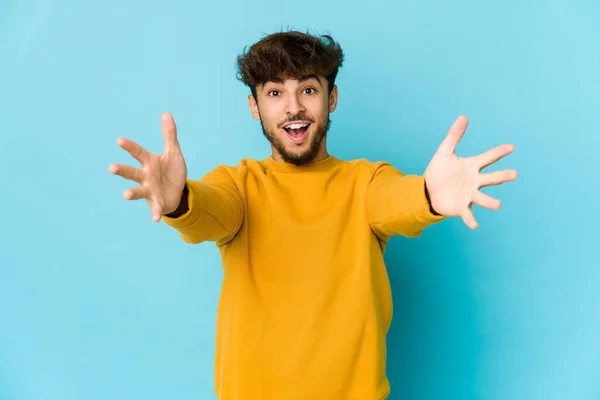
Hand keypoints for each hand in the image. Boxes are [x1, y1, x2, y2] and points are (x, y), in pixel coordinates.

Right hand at [109, 112, 187, 222]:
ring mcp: (149, 190)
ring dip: (131, 193)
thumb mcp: (174, 152)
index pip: (138, 152)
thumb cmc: (171, 171)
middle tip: (111, 167)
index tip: (119, 140)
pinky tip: (156, 219)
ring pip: (138, 191)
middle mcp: (145, 176)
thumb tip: (167, 113)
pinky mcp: (157, 203)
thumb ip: (169, 135)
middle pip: (131, 172)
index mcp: (149, 162)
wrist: (178, 191)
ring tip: (125, 195)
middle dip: (122, 170)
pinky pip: (155, 209)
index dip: (129, 147)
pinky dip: (155, 214)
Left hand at [424, 115, 517, 229]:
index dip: (499, 152)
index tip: (511, 147)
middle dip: (502, 176)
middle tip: (514, 174)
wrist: (427, 190)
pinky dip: (471, 220)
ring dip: (490, 202)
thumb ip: (453, 135)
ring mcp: (469, 195)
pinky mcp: (461, 207)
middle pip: (491, 178)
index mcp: (472, 166)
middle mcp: (474, 181)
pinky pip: (469, 214)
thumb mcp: (444, 151)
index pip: (488, 158)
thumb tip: (464, 116)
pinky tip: (475, 226)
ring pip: (483, 198)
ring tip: (498, 204)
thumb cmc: (439, 171)